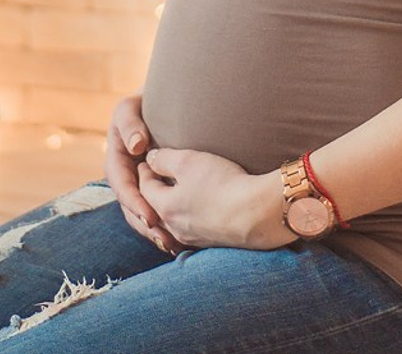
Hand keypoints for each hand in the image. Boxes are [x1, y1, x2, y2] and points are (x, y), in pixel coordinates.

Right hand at [104, 95, 181, 253]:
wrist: (160, 103)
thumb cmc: (143, 102)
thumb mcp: (130, 108)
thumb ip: (130, 124)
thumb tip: (136, 146)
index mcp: (115, 160)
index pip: (122, 187)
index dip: (135, 204)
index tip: (151, 216)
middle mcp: (124, 176)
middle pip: (131, 208)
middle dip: (145, 225)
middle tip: (164, 238)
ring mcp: (137, 184)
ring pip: (142, 214)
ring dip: (154, 231)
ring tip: (172, 245)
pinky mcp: (152, 189)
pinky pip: (156, 209)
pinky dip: (165, 224)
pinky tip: (179, 238)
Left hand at [139, 147, 294, 250]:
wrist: (257, 213)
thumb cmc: (222, 184)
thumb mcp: (189, 161)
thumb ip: (164, 159)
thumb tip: (150, 159)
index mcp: (165, 208)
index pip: (144, 188)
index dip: (145, 170)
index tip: (147, 159)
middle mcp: (175, 228)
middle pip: (155, 207)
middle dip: (153, 191)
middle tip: (156, 175)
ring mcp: (194, 238)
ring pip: (172, 221)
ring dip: (170, 205)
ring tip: (175, 190)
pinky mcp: (212, 242)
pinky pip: (191, 229)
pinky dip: (187, 217)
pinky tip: (197, 209)